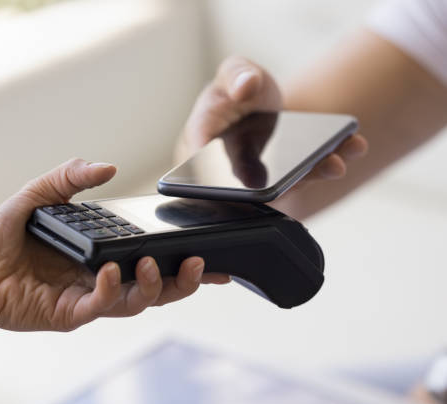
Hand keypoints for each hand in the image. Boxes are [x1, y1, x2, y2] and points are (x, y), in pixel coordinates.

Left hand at [0, 158, 229, 331]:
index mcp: (107, 253)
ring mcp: (89, 297)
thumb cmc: (8, 234)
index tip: (211, 251)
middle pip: (158, 287)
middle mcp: (104, 278)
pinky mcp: (69, 313)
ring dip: (153, 286)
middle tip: (199, 263)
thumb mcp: (41, 194)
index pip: (154, 259)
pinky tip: (110, 271)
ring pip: (137, 302)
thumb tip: (108, 166)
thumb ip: (72, 177)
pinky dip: (112, 290)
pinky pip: (101, 306)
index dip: (184, 260)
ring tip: (151, 264)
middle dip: (185, 280)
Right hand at [182, 56, 367, 189]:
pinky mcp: (284, 180)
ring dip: (310, 176)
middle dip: (274, 185)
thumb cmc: (240, 90)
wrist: (266, 106)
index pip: (197, 164)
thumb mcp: (233, 73)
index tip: (241, 180)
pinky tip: (351, 146)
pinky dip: (326, 164)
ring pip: (281, 186)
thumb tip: (244, 86)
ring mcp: (257, 179)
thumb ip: (235, 75)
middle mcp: (224, 169)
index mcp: (200, 141)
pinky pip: (303, 178)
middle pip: (243, 186)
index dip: (211, 179)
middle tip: (296, 178)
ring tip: (335, 163)